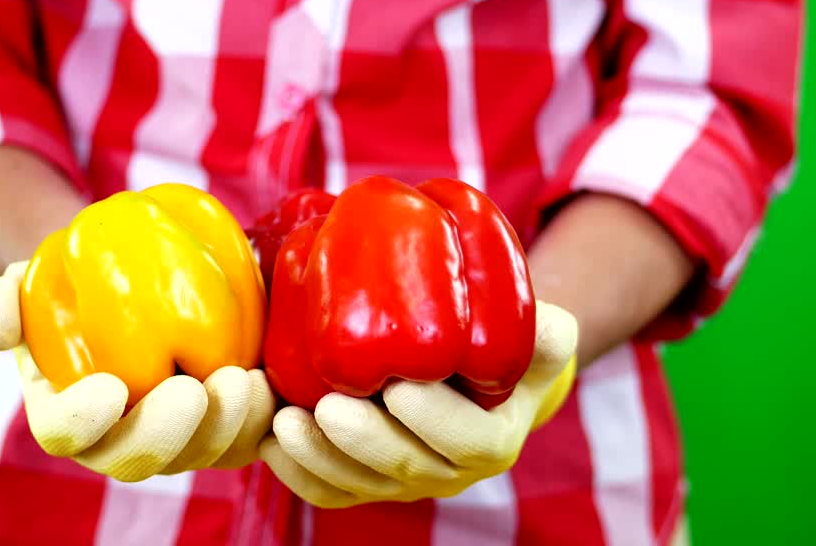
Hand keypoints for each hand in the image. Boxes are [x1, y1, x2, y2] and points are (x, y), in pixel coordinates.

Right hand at [0, 262, 274, 480]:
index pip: (65, 434)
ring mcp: (176, 441)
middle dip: (167, 435)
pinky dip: (261, 421)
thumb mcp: (29, 282)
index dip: (82, 423)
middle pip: (138, 461)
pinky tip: (271, 384)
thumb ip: (0, 304)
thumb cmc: (76, 282)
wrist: (139, 276)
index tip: (108, 387)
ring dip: (226, 429)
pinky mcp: (225, 428)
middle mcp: (119, 440)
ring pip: (201, 457)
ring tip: (246, 382)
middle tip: (194, 390)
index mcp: (66, 415)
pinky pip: (247, 441)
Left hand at [259, 300, 576, 506]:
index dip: (435, 420)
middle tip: (328, 407)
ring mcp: (400, 482)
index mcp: (494, 439)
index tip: (401, 387)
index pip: (468, 440)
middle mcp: (447, 471)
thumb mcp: (535, 334)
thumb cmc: (498, 343)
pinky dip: (297, 473)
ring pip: (357, 485)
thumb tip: (543, 324)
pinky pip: (328, 492)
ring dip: (319, 458)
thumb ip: (544, 333)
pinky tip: (271, 443)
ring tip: (286, 423)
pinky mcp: (362, 481)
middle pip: (404, 467)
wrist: (466, 366)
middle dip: (363, 440)